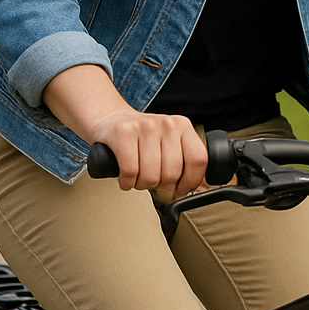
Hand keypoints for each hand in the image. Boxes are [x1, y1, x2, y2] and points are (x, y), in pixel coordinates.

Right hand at [41, 63, 207, 200]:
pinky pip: (130, 172)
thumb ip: (182, 158)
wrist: (110, 119)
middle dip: (161, 186)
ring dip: (141, 185)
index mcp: (183, 126)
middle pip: (172, 173)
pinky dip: (126, 183)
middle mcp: (167, 124)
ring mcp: (145, 127)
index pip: (198, 160)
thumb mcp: (168, 140)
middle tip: (152, 182)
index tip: (181, 190)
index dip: (191, 182)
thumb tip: (191, 189)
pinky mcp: (122, 133)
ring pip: (151, 175)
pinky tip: (125, 178)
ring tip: (138, 178)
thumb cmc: (141, 138)